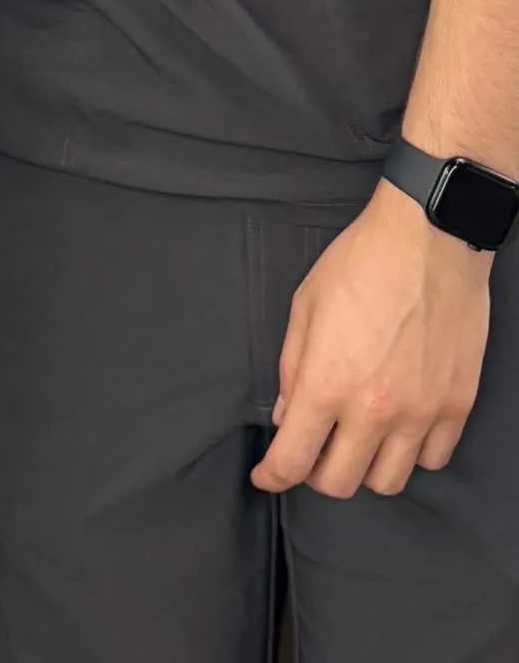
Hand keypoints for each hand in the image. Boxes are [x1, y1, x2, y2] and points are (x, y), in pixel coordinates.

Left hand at [251, 178, 490, 500]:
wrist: (430, 238)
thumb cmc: (361, 262)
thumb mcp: (306, 305)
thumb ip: (292, 367)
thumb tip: (287, 414)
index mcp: (327, 384)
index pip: (292, 461)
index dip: (272, 476)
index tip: (267, 476)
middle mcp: (374, 411)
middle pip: (339, 483)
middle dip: (316, 471)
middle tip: (314, 447)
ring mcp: (420, 413)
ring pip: (388, 482)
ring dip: (365, 467)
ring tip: (359, 437)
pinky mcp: (456, 405)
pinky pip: (432, 459)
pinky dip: (411, 452)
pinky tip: (400, 426)